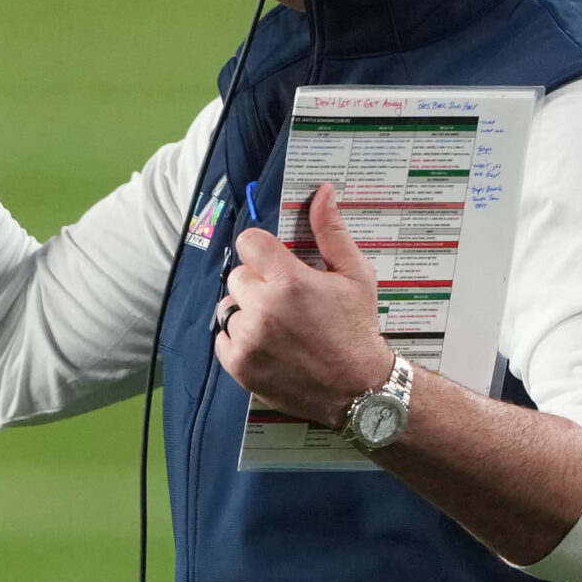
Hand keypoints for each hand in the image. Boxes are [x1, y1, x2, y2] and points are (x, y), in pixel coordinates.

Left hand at [214, 183, 394, 426]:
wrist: (360, 389)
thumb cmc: (358, 329)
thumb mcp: (355, 275)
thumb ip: (331, 231)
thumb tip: (322, 193)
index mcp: (290, 282)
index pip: (249, 242)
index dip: (263, 250)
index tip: (276, 262)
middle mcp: (264, 310)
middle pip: (238, 275)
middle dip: (257, 282)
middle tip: (285, 299)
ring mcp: (249, 340)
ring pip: (228, 306)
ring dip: (246, 310)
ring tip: (277, 323)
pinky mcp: (240, 366)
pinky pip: (222, 337)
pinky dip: (238, 338)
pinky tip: (267, 342)